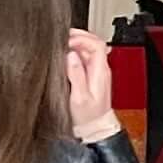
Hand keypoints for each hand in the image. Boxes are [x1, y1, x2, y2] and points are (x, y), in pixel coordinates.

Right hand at [65, 27, 120, 143]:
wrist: (94, 127)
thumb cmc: (87, 116)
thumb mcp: (79, 97)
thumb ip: (76, 75)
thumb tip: (71, 56)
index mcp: (100, 71)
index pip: (97, 44)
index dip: (82, 37)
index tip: (67, 40)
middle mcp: (101, 69)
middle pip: (94, 43)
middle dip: (78, 36)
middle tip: (62, 36)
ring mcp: (97, 71)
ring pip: (89, 49)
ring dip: (76, 43)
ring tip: (61, 43)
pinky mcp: (91, 75)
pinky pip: (85, 57)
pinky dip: (75, 52)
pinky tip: (65, 54)